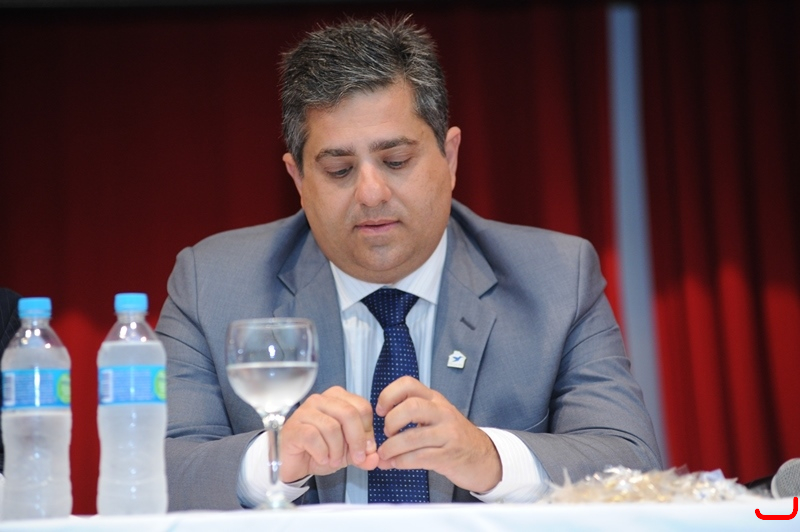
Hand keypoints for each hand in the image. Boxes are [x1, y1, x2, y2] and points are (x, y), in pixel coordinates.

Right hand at [279, 386, 379, 481]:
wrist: (294, 464)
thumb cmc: (320, 451)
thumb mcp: (347, 453)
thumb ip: (363, 455)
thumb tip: (375, 458)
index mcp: (337, 399)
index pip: (362, 407)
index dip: (368, 431)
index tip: (366, 449)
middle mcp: (321, 400)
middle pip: (349, 413)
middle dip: (357, 440)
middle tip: (357, 457)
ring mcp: (305, 411)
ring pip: (332, 427)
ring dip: (337, 450)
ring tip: (334, 460)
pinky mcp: (294, 427)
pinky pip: (314, 437)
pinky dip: (322, 452)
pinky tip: (321, 458)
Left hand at [375, 376, 501, 492]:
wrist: (484, 457)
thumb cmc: (453, 436)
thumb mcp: (436, 416)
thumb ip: (411, 415)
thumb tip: (376, 425)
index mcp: (435, 399)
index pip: (408, 384)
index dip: (388, 395)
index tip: (381, 411)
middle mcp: (442, 412)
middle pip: (411, 406)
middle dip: (391, 421)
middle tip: (386, 433)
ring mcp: (448, 434)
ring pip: (412, 436)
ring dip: (391, 447)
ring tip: (384, 454)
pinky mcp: (449, 455)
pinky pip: (419, 457)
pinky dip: (401, 462)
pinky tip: (394, 464)